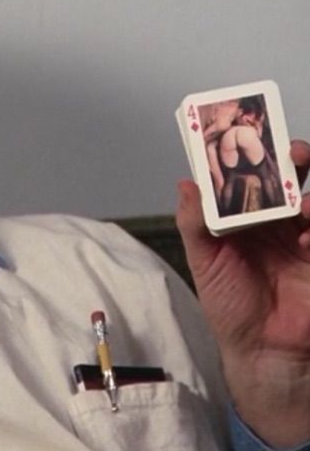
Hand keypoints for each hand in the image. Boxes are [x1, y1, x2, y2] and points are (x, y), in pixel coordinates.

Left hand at [176, 140, 309, 447]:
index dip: (255, 153)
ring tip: (303, 207)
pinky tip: (308, 236)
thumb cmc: (228, 302)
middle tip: (294, 152)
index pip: (253, 175)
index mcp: (245, 215)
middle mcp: (276, 220)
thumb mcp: (204, 259)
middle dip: (296, 158)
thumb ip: (194, 221)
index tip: (255, 133)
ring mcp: (303, 237)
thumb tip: (185, 182)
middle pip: (292, 178)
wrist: (261, 349)